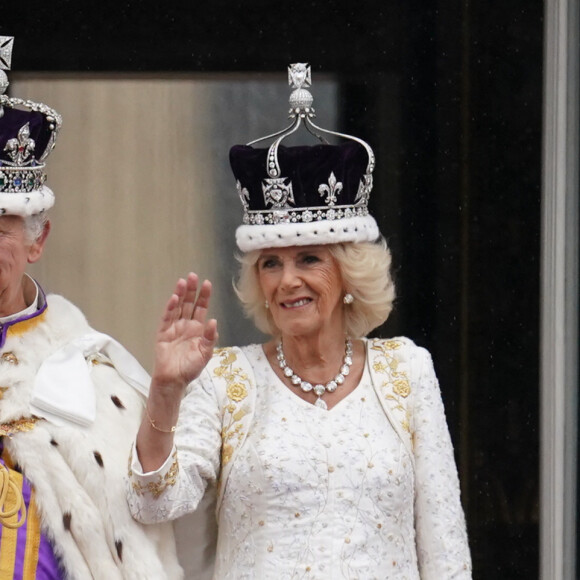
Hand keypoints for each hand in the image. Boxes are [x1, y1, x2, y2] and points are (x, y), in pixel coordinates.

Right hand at [152, 273, 217, 393]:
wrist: (174, 380)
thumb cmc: (190, 368)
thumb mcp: (205, 353)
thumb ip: (210, 338)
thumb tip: (214, 321)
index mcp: (198, 329)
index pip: (201, 308)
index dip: (204, 296)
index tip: (207, 283)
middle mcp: (186, 325)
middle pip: (189, 303)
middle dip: (191, 290)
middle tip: (192, 275)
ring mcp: (174, 328)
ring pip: (177, 307)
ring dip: (180, 294)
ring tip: (183, 282)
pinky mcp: (163, 333)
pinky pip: (167, 318)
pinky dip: (170, 308)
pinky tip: (174, 298)